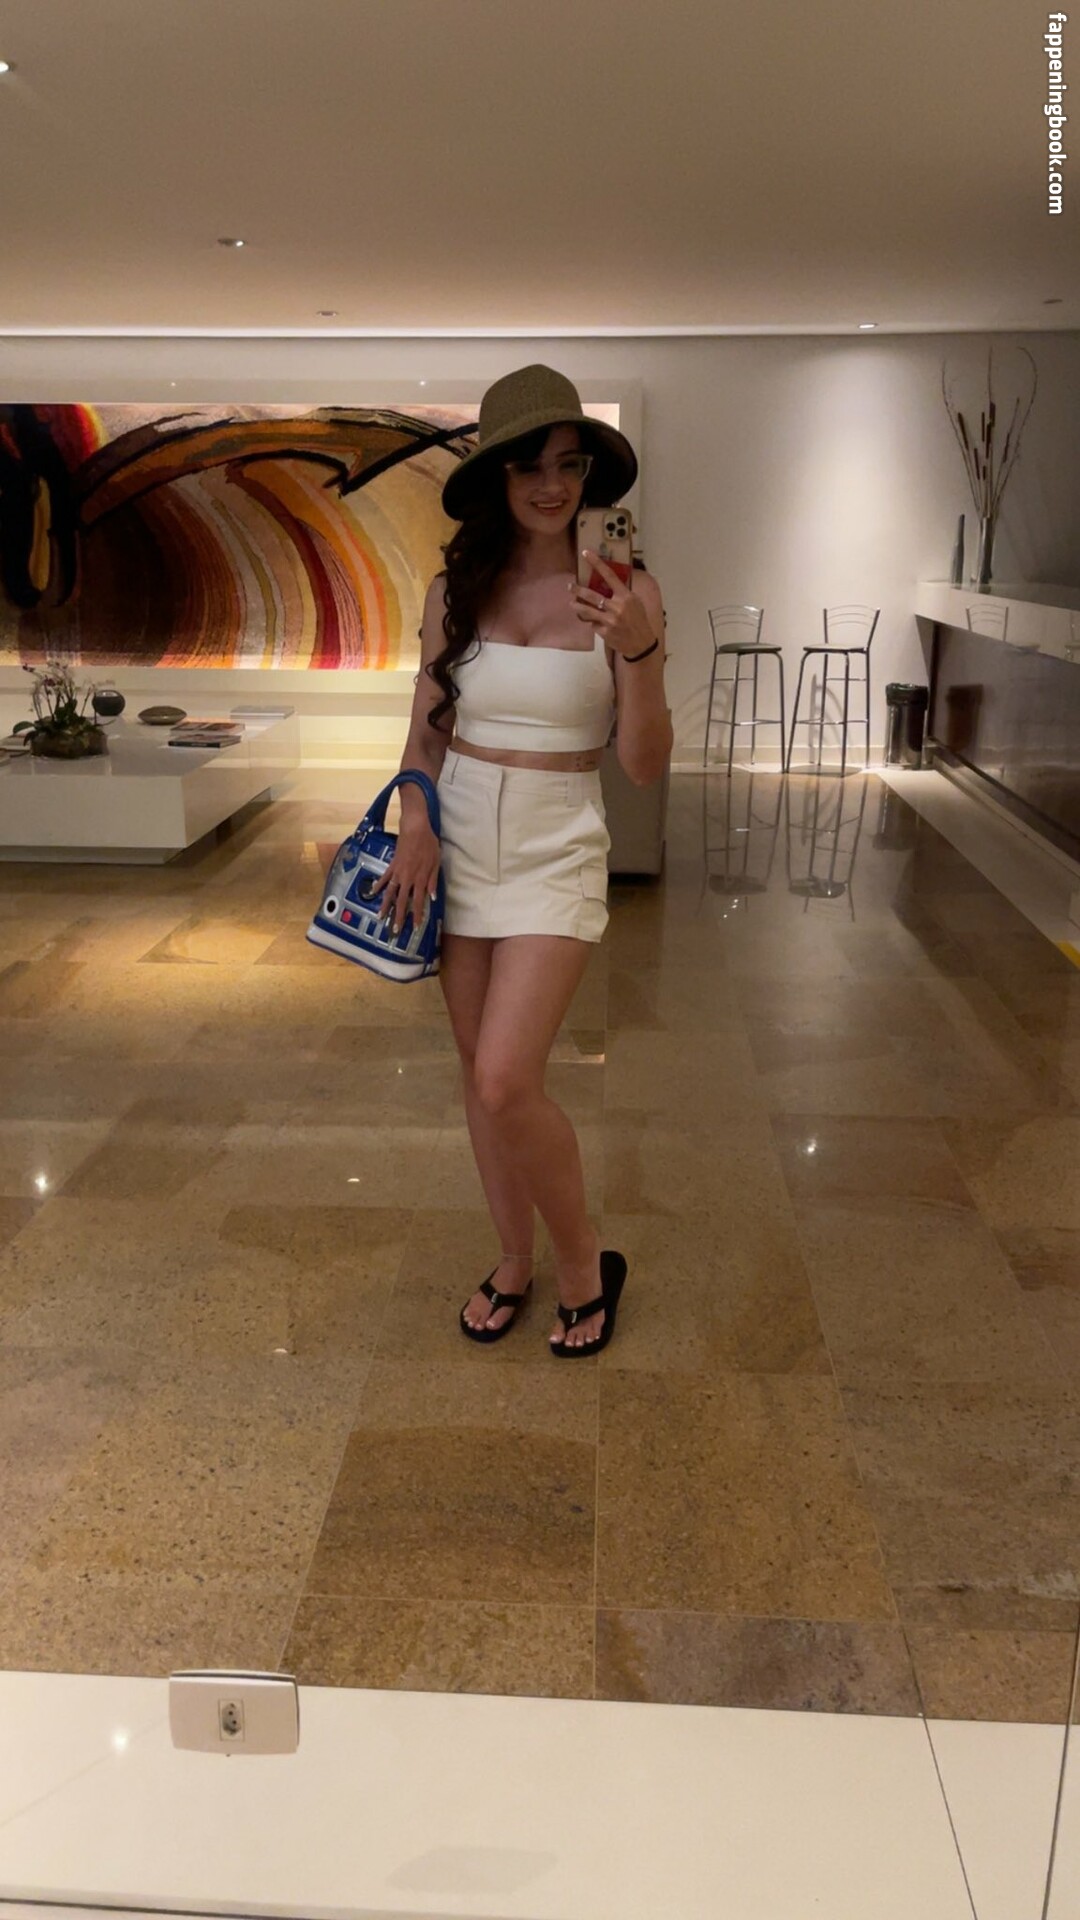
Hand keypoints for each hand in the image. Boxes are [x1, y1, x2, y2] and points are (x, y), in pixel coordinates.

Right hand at [367, 818, 440, 934]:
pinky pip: (384, 878)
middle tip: (395, 929)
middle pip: (401, 901)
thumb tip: (432, 897)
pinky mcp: (392, 865)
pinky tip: (373, 892)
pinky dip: (378, 885)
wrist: (415, 828)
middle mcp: (407, 878)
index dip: (417, 915)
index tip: (415, 927)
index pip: (418, 902)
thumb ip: (432, 880)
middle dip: (398, 916)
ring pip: (390, 892)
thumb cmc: (429, 843)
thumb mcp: (436, 862)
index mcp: (420, 879)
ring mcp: (398, 872)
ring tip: (380, 917)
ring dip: (385, 905)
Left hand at [569, 550, 656, 659]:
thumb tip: (608, 581)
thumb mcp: (635, 602)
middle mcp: (616, 607)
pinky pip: (593, 624)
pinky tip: (596, 623)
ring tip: (572, 603)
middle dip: (578, 590)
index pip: (609, 575)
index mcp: (625, 596)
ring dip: (577, 606)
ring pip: (587, 611)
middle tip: (570, 586)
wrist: (641, 643)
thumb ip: (622, 593)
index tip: (586, 554)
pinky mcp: (604, 632)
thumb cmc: (639, 620)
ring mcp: (609, 620)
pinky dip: (593, 622)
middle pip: (591, 595)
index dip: (597, 563)